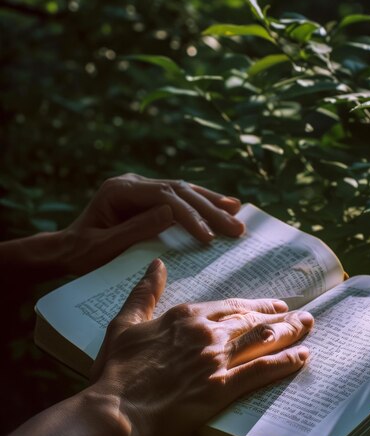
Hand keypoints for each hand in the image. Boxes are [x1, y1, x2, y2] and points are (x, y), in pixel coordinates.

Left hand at [62, 174, 244, 274]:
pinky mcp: (148, 197)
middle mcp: (132, 183)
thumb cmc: (82, 253)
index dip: (190, 215)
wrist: (67, 249)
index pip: (164, 197)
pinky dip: (200, 203)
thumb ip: (136, 229)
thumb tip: (172, 213)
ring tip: (237, 210)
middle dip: (210, 208)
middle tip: (236, 226)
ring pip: (183, 190)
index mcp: (119, 190)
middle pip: (178, 190)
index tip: (209, 236)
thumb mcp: (104, 246)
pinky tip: (220, 205)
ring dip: (211, 202)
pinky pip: (179, 197)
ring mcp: (141, 188)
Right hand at [90, 259, 313, 435]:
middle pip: (252, 320)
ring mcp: (216, 358)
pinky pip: (262, 370)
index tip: (274, 305)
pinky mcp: (222, 387)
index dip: (257, 305)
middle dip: (281, 317)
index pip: (231, 305)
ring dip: (290, 332)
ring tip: (308, 327)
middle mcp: (206, 331)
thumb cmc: (117, 369)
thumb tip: (157, 264)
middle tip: (302, 316)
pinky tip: (302, 357)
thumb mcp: (126, 323)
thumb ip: (145, 293)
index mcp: (186, 315)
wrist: (117, 410)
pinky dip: (285, 362)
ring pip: (263, 339)